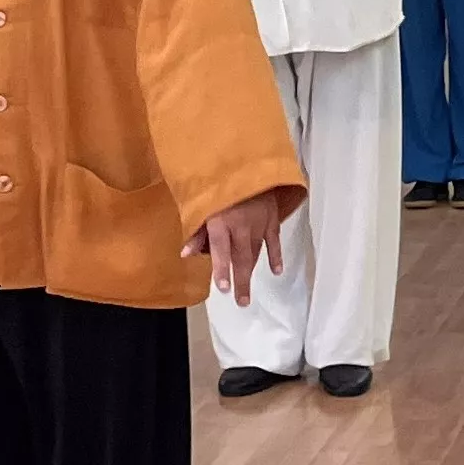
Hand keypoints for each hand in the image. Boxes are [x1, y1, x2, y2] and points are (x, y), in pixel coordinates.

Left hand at [183, 191, 285, 307]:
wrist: (247, 163)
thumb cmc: (219, 184)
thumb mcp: (202, 204)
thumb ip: (197, 231)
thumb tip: (186, 254)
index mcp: (221, 220)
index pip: (220, 249)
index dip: (221, 268)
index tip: (223, 287)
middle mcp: (241, 225)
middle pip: (241, 257)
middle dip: (239, 280)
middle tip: (241, 302)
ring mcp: (258, 223)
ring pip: (255, 252)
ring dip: (250, 273)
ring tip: (246, 293)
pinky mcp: (271, 218)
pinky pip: (274, 241)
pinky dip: (276, 256)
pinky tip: (277, 271)